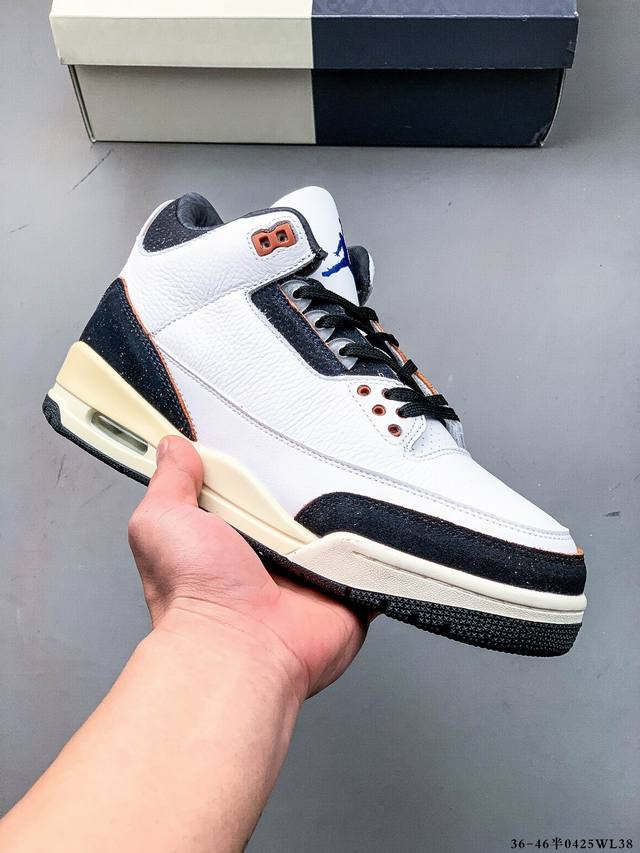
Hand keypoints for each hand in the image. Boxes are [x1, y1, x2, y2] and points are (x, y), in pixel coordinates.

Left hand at [128, 436, 367, 700]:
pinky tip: (383, 516)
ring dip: (348, 507)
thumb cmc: (194, 592)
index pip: (251, 490)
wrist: (239, 646)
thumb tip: (174, 448)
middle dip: (309, 481)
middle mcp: (272, 559)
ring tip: (355, 473)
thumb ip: (170, 483)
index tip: (270, 433)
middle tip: (318, 450)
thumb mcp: (162, 521)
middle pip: (301, 505)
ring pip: (341, 527)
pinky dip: (379, 543)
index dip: (259, 465)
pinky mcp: (349, 591)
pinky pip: (374, 559)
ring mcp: (313, 576)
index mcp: (231, 539)